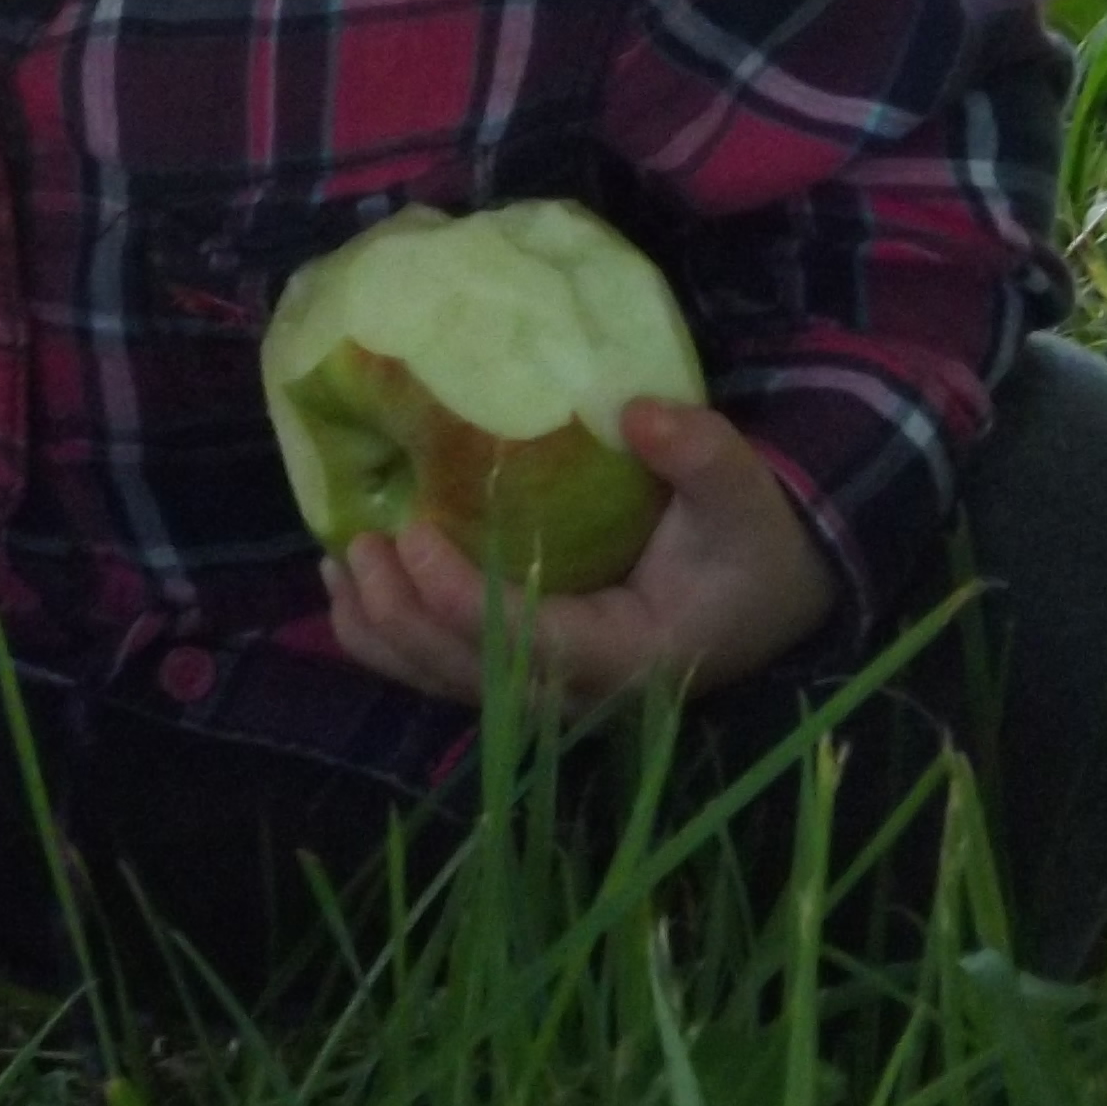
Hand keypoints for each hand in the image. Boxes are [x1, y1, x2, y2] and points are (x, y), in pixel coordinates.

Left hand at [319, 398, 840, 710]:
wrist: (766, 596)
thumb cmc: (749, 544)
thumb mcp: (742, 496)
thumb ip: (702, 454)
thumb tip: (637, 412)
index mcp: (631, 656)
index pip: (530, 644)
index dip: (461, 600)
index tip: (413, 534)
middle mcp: (580, 693)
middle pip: (470, 675)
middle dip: (403, 615)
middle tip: (363, 540)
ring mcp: (547, 692)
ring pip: (444, 682)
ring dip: (382, 631)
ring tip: (340, 560)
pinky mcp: (526, 676)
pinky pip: (444, 671)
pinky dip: (389, 639)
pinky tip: (349, 588)